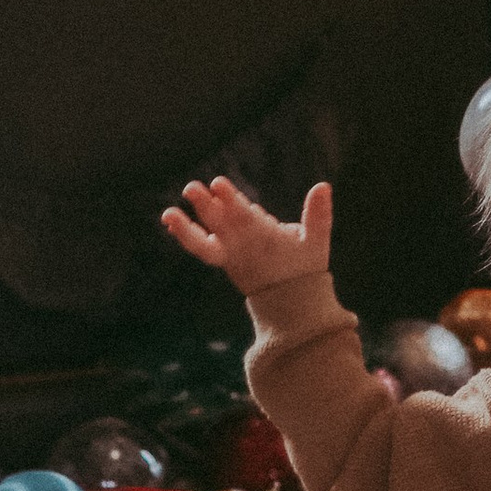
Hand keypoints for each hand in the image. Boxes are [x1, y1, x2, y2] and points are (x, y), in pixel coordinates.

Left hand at [162, 174, 331, 298]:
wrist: (290, 306)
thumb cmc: (306, 268)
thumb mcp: (317, 242)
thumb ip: (319, 215)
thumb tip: (323, 186)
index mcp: (264, 239)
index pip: (243, 217)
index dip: (230, 200)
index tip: (217, 184)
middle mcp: (243, 248)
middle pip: (220, 225)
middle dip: (205, 207)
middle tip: (191, 188)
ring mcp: (230, 256)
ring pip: (204, 242)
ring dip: (185, 228)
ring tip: (167, 214)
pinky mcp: (223, 260)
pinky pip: (201, 248)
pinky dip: (187, 235)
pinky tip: (171, 219)